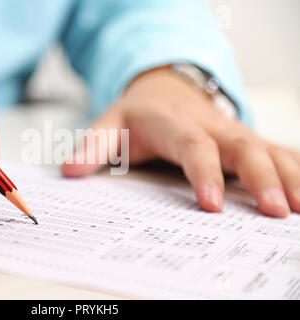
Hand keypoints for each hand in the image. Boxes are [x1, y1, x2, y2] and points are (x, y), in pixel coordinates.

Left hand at [61, 67, 299, 216]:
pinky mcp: (245, 139)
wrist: (162, 88)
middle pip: (243, 147)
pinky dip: (295, 169)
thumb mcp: (108, 124)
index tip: (213, 205)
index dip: (205, 173)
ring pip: (268, 149)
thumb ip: (91, 146)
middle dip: (262, 178)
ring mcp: (232, 132)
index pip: (194, 147)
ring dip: (289, 176)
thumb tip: (70, 172)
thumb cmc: (138, 113)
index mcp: (176, 124)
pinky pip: (277, 151)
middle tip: (276, 212)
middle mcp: (211, 126)